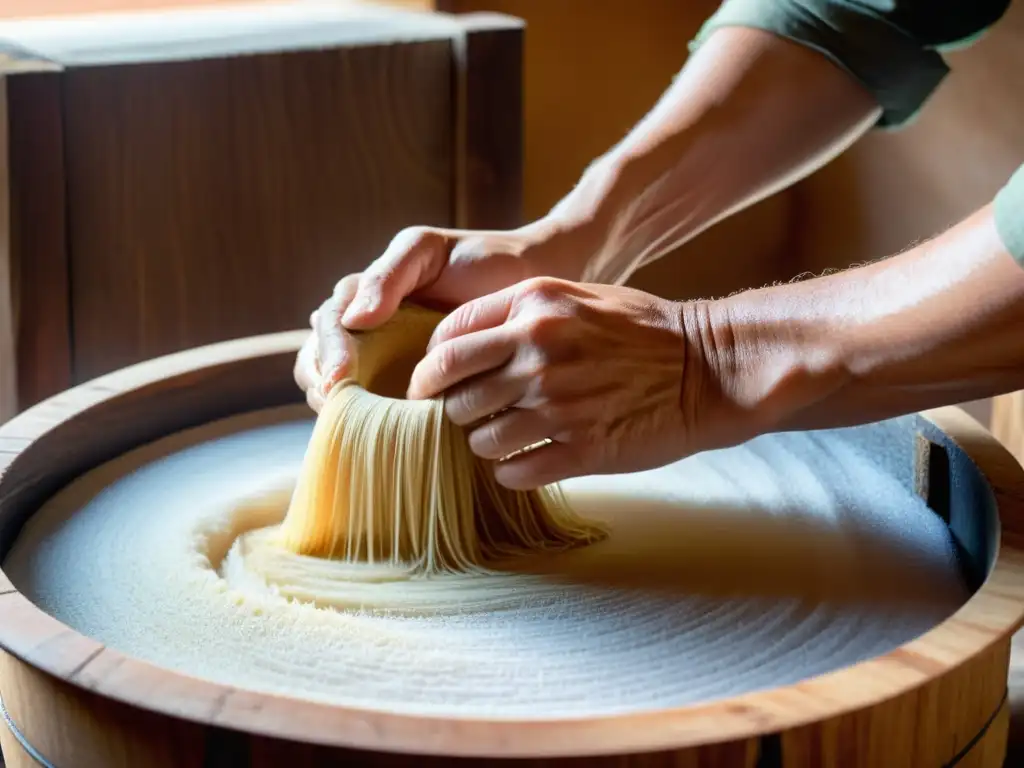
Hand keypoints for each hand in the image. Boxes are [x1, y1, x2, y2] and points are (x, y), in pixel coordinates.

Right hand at [294, 221, 589, 410]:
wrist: (531, 279)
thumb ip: (387, 276)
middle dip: (321, 383)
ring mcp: (390, 362)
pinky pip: (384, 410)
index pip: (329, 325)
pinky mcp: (416, 389)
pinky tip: (379, 435)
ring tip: (347, 424)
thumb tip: (354, 319)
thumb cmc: (479, 259)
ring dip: (339, 407)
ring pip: (342, 389)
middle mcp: (371, 331)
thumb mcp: (426, 251)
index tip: (339, 378)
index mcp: (366, 297)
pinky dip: (373, 422)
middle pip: (322, 360)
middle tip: (336, 406)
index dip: (327, 352)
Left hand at [404, 277, 693, 489]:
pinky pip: (516, 471)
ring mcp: (558, 404)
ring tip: (500, 438)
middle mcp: (538, 353)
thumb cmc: (640, 330)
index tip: (433, 383)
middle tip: (465, 414)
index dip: (430, 368)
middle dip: (451, 408)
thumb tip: (457, 344)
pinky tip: (522, 463)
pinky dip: (511, 471)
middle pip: (454, 393)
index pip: (446, 342)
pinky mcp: (582, 449)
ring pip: (480, 439)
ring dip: (482, 443)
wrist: (707, 368)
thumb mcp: (575, 296)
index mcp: (533, 307)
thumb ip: (516, 312)